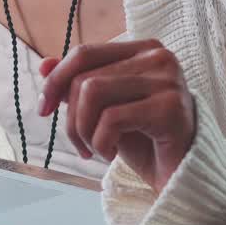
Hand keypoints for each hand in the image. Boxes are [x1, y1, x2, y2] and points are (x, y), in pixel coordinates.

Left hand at [39, 39, 195, 192]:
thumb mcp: (104, 108)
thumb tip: (44, 65)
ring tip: (96, 149)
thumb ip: (78, 83)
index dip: (56, 80)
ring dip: (83, 130)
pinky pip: (111, 119)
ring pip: (93, 93)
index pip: (84, 53)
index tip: (42, 109)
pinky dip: (100, 142)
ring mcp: (168, 80)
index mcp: (142, 49)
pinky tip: (112, 154)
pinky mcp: (170, 108)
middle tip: (80, 144)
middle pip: (85, 77)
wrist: (182, 175)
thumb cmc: (143, 139)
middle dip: (70, 117)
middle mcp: (159, 57)